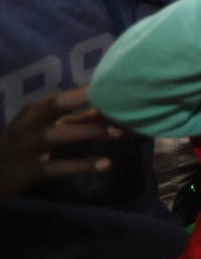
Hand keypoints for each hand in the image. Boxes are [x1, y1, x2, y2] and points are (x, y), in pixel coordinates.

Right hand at [0, 87, 121, 201]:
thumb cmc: (22, 144)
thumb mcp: (43, 126)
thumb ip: (75, 118)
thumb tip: (109, 110)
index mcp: (34, 110)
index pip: (63, 95)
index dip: (89, 90)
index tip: (117, 87)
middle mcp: (29, 124)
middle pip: (57, 105)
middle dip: (87, 100)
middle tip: (118, 101)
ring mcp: (28, 147)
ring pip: (60, 135)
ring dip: (91, 132)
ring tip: (118, 133)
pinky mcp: (30, 171)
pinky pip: (59, 167)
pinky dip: (83, 165)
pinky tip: (106, 164)